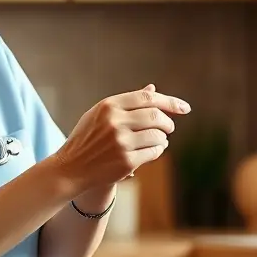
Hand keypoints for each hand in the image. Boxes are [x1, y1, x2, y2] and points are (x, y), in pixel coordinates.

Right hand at [54, 84, 189, 191]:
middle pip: (156, 116)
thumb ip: (127, 103)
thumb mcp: (101, 114)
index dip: (170, 102)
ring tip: (159, 140)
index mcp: (109, 106)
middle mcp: (115, 122)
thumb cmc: (88, 137)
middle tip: (170, 127)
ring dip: (163, 138)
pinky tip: (154, 150)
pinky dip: (158, 150)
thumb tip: (153, 89)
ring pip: (158, 136)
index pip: (148, 98)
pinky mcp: (126, 161)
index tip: (185, 108)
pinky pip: (154, 152)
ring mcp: (121, 143)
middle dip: (168, 122)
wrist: (71, 168)